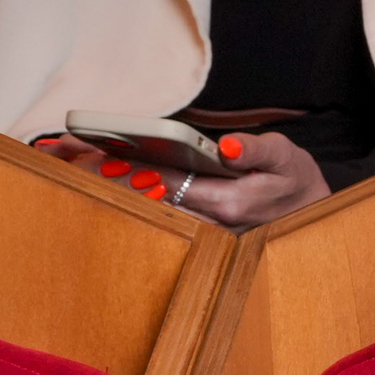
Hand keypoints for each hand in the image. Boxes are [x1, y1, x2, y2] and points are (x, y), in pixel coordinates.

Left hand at [29, 128, 331, 224]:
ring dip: (110, 184)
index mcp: (229, 203)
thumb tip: (230, 146)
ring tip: (69, 157)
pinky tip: (97, 174)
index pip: (169, 182)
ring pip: (148, 207)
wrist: (311, 213)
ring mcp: (203, 227)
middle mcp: (211, 222)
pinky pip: (156, 210)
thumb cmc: (296, 182)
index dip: (131, 166)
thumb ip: (260, 150)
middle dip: (106, 175)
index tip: (95, 150)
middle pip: (148, 198)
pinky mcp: (197, 225)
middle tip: (63, 151)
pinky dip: (126, 192)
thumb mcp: (288, 158)